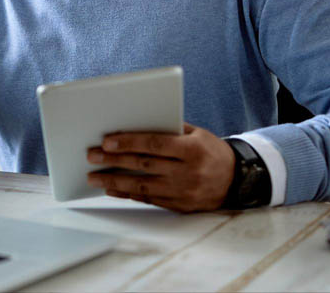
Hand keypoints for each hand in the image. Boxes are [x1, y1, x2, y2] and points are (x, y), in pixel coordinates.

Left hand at [85, 123, 234, 212]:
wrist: (238, 180)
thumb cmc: (210, 150)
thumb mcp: (196, 133)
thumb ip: (169, 128)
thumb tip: (133, 123)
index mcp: (192, 149)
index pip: (154, 144)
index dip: (128, 142)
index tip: (106, 141)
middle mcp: (187, 172)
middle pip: (143, 165)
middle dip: (113, 160)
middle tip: (92, 156)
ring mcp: (183, 191)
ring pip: (142, 186)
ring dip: (114, 181)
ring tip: (93, 176)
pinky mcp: (179, 206)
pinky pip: (148, 199)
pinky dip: (127, 193)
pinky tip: (111, 188)